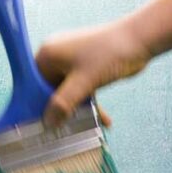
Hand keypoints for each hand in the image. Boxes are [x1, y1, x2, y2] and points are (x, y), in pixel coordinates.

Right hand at [35, 20, 150, 127]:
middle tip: (66, 131)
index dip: (36, 105)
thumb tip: (48, 123)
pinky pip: (81, 89)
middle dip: (61, 111)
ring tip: (90, 126)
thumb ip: (63, 103)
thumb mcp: (84, 82)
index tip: (42, 126)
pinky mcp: (87, 67)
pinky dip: (90, 103)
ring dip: (79, 110)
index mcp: (48, 54)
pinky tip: (104, 119)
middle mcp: (56, 56)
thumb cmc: (109, 54)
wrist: (139, 40)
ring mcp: (72, 61)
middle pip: (50, 90)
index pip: (32, 84)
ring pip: (68, 92)